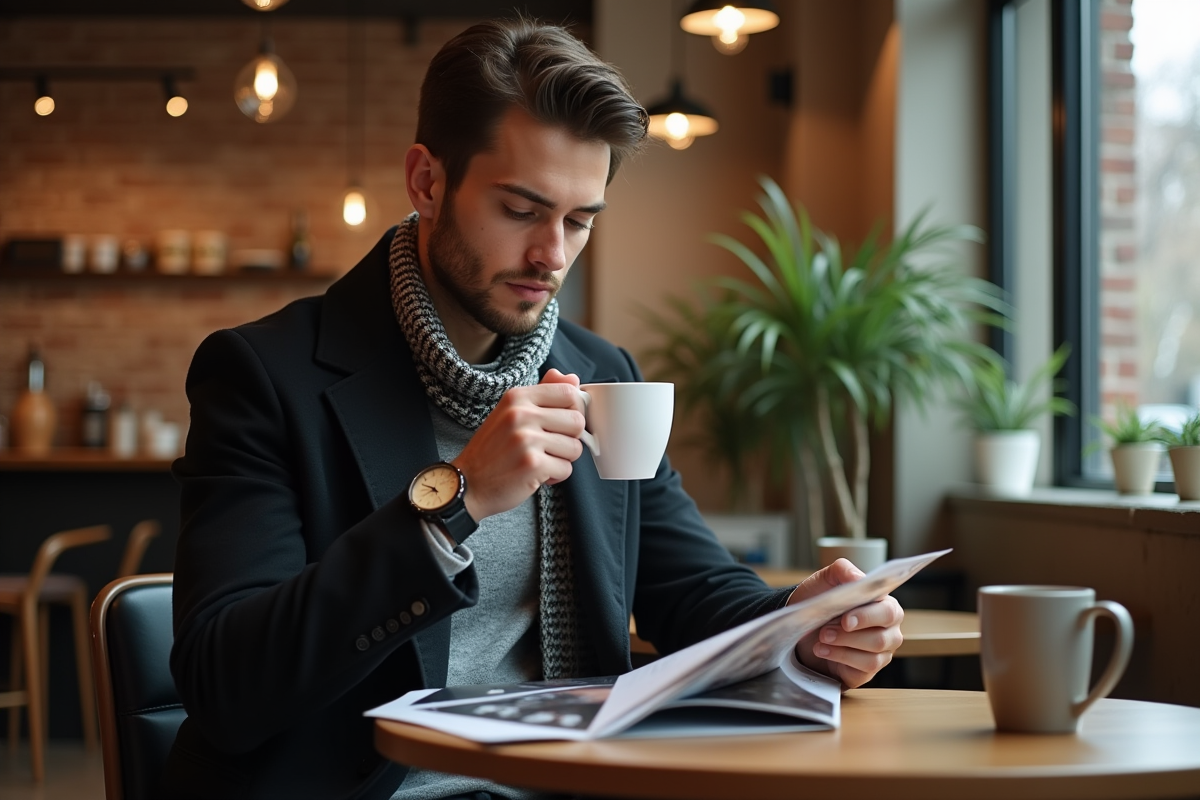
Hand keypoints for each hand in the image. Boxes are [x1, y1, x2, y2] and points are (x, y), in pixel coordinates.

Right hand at [455, 369, 585, 520]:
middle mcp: (521, 414)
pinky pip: (566, 469)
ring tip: (540, 460)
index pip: (569, 392)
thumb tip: (572, 378)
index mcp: (518, 397)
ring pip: (575, 448)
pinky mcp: (532, 464)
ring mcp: (526, 439)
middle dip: (569, 439)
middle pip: (577, 421)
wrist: (467, 483)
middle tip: (549, 447)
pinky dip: (555, 476)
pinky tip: (536, 474)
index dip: (574, 410)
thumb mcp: (511, 412)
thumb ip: (543, 392)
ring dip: (562, 459)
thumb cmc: (493, 450)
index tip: (562, 424)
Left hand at [787, 559, 903, 688]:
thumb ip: (844, 570)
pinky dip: (840, 660)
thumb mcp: (826, 579)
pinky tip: (823, 651)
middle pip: (882, 639)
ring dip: (842, 648)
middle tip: (825, 631)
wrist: (800, 623)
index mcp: (885, 606)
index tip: (845, 619)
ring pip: (873, 658)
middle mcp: (888, 631)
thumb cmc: (820, 599)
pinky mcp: (866, 672)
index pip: (889, 612)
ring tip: (820, 640)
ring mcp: (880, 654)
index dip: (867, 617)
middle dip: (850, 636)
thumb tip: (859, 579)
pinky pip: (862, 672)